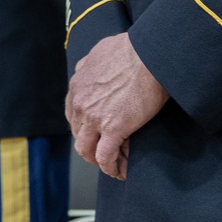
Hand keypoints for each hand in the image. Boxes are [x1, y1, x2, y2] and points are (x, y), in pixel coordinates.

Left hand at [65, 33, 168, 180]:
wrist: (149, 55)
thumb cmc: (134, 49)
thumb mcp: (102, 51)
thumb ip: (92, 63)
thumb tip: (94, 66)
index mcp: (78, 84)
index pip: (73, 114)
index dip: (84, 126)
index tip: (95, 132)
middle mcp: (80, 103)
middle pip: (78, 133)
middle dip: (89, 144)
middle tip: (103, 150)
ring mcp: (94, 118)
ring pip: (86, 149)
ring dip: (96, 159)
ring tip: (110, 165)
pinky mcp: (113, 129)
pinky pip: (105, 157)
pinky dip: (111, 168)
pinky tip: (119, 172)